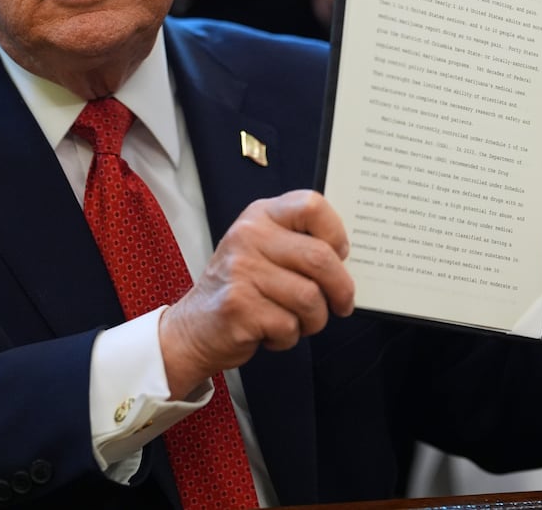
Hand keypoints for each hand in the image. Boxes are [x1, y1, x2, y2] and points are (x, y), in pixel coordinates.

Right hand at [158, 190, 354, 397]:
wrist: (194, 326)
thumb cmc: (242, 288)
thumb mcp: (264, 249)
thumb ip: (299, 243)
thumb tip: (347, 259)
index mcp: (261, 215)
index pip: (312, 205)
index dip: (336, 232)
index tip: (340, 254)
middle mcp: (249, 236)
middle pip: (320, 257)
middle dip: (341, 288)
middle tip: (342, 303)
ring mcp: (241, 270)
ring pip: (310, 297)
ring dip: (314, 319)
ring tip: (298, 321)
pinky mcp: (238, 306)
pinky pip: (289, 325)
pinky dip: (289, 337)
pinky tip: (271, 332)